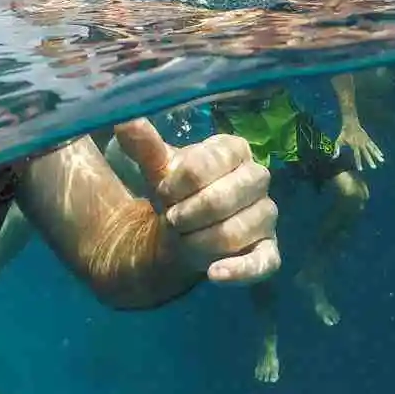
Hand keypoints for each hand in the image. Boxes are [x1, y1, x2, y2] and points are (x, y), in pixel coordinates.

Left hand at [115, 120, 279, 284]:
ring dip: (200, 241)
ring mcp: (266, 215)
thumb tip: (127, 120)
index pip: (210, 162)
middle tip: (172, 219)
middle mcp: (258, 178)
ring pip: (238, 231)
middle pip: (226, 197)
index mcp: (235, 150)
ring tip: (183, 239)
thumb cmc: (176, 193)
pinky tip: (214, 273)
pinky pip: (263, 262)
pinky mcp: (268, 250)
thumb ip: (145, 146)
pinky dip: (239, 270)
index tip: (163, 192)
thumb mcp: (157, 169)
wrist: (182, 231)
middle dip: (189, 213)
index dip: (180, 183)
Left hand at [335, 121, 384, 170]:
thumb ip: (336, 150)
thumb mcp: (338, 141)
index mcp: (354, 145)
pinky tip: (381, 154)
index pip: (357, 155)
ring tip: (382, 161)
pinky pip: (374, 145)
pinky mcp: (368, 139)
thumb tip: (334, 157)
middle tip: (374, 167)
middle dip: (370, 161)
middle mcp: (361, 143)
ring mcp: (365, 141)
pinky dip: (377, 150)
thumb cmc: (344, 133)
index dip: (358, 162)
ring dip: (377, 155)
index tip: (361, 169)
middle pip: (366, 153)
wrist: (350, 123)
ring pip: (372, 149)